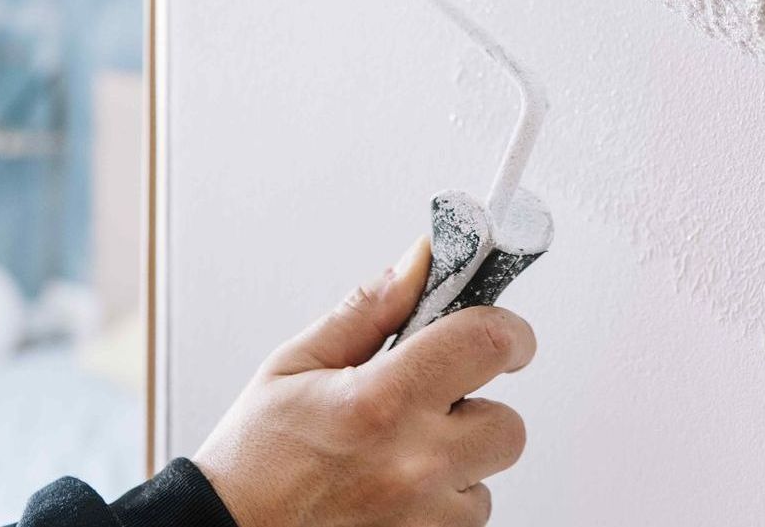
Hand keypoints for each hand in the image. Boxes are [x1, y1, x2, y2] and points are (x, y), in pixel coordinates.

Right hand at [193, 238, 535, 526]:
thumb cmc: (254, 457)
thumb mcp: (295, 364)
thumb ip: (369, 311)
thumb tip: (421, 262)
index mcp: (379, 401)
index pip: (487, 343)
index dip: (510, 331)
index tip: (506, 335)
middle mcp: (412, 464)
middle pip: (508, 421)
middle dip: (479, 404)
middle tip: (433, 402)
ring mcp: (422, 516)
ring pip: (489, 472)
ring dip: (462, 457)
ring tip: (402, 451)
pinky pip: (467, 513)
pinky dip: (445, 499)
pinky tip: (398, 488)